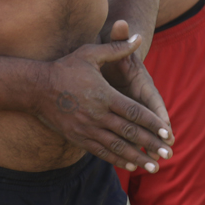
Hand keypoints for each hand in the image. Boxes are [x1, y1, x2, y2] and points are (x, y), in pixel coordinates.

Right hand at [35, 35, 173, 173]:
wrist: (36, 87)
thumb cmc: (66, 67)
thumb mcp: (90, 53)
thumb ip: (117, 48)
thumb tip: (138, 36)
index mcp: (104, 95)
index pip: (134, 112)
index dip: (152, 123)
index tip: (167, 133)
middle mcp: (97, 115)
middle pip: (129, 132)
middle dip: (150, 144)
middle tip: (168, 154)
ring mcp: (87, 129)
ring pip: (117, 147)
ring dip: (137, 158)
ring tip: (154, 168)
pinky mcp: (79, 138)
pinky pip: (102, 152)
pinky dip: (118, 160)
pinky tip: (131, 166)